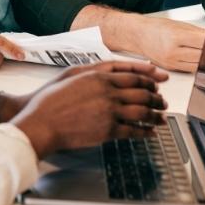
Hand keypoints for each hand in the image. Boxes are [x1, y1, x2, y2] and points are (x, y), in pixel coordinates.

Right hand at [10, 61, 168, 158]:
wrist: (42, 122)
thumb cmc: (51, 99)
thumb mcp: (71, 75)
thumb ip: (92, 71)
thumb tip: (109, 72)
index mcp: (99, 76)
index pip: (133, 75)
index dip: (149, 78)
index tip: (159, 80)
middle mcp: (107, 92)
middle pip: (142, 92)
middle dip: (156, 97)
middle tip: (162, 101)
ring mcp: (109, 111)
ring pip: (142, 111)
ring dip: (155, 115)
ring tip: (161, 118)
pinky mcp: (107, 131)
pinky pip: (133, 131)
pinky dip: (144, 132)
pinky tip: (149, 133)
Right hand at [133, 17, 204, 72]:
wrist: (137, 35)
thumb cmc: (156, 27)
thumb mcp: (179, 24)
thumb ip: (198, 32)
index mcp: (176, 36)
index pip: (204, 43)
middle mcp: (173, 51)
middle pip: (203, 56)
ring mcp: (171, 61)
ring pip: (198, 65)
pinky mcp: (170, 67)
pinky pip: (190, 69)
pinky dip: (199, 65)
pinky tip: (203, 61)